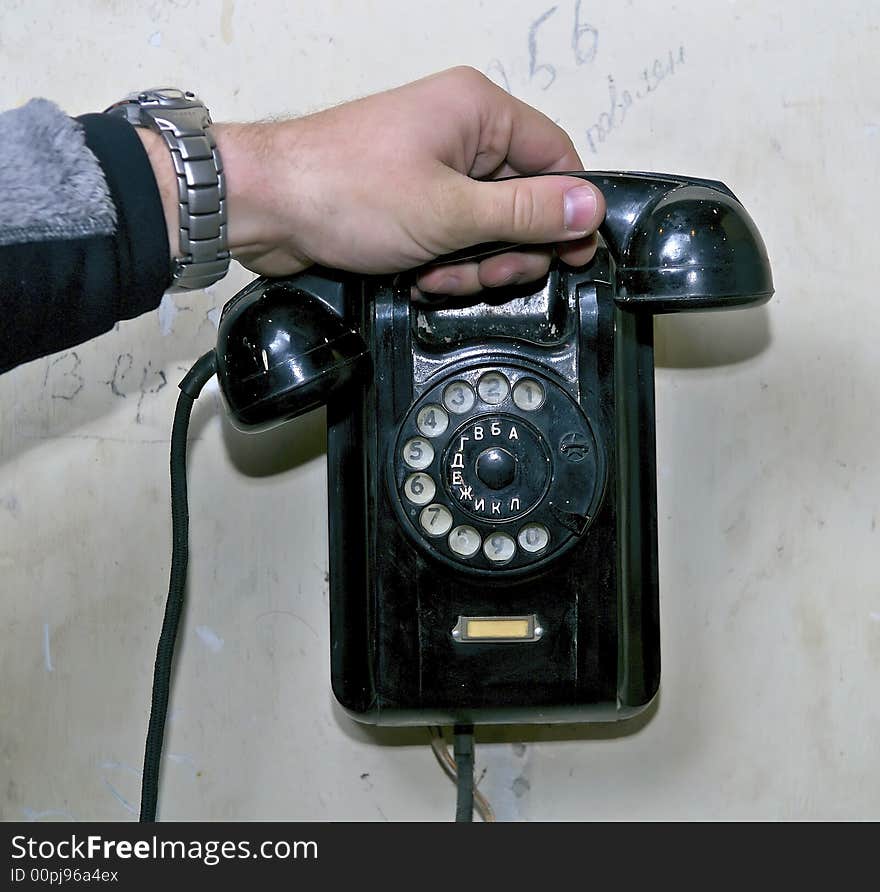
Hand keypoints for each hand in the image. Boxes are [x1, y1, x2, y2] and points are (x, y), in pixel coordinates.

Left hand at [149, 67, 605, 295]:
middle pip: (523, 202)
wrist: (265, 209)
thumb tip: (586, 207)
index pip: (556, 159)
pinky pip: (454, 238)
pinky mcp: (413, 201)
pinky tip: (420, 274)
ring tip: (437, 274)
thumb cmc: (341, 191)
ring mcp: (434, 170)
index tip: (569, 255)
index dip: (566, 213)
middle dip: (507, 250)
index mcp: (478, 112)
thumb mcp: (451, 212)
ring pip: (488, 229)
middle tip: (485, 273)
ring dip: (471, 264)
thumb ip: (525, 214)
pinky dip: (445, 264)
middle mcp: (460, 134)